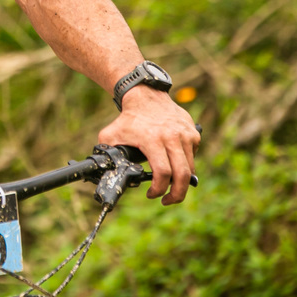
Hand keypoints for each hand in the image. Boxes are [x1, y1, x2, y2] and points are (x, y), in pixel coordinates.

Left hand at [97, 88, 199, 204]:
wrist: (146, 95)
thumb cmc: (128, 118)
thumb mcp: (110, 135)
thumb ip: (107, 154)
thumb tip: (103, 172)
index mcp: (152, 139)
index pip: (162, 173)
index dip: (158, 189)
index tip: (151, 194)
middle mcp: (172, 137)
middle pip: (183, 175)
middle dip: (177, 195)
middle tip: (168, 200)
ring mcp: (186, 134)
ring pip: (190, 168)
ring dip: (181, 181)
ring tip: (170, 184)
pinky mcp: (193, 133)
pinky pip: (193, 155)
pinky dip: (185, 163)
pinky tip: (173, 161)